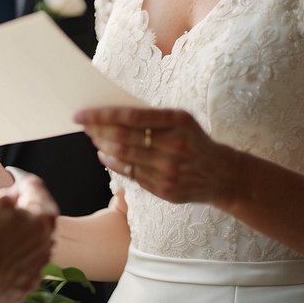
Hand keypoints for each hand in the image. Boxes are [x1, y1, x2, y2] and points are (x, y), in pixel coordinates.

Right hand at [0, 174, 57, 302]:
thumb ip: (5, 199)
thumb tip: (11, 197)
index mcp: (38, 220)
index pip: (37, 191)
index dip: (24, 182)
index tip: (17, 180)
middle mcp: (44, 246)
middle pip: (39, 221)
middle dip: (27, 211)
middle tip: (9, 206)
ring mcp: (35, 270)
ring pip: (32, 246)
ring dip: (21, 237)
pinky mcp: (23, 289)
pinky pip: (23, 268)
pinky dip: (14, 261)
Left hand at [75, 107, 240, 204]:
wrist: (222, 175)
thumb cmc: (194, 140)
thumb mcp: (181, 120)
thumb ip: (151, 116)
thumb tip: (110, 113)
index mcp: (178, 121)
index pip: (131, 116)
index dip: (102, 115)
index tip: (81, 114)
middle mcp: (174, 146)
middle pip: (123, 138)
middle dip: (97, 131)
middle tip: (84, 125)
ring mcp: (169, 170)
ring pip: (124, 158)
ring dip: (102, 146)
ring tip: (93, 137)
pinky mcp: (165, 189)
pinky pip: (130, 175)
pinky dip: (113, 163)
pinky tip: (105, 154)